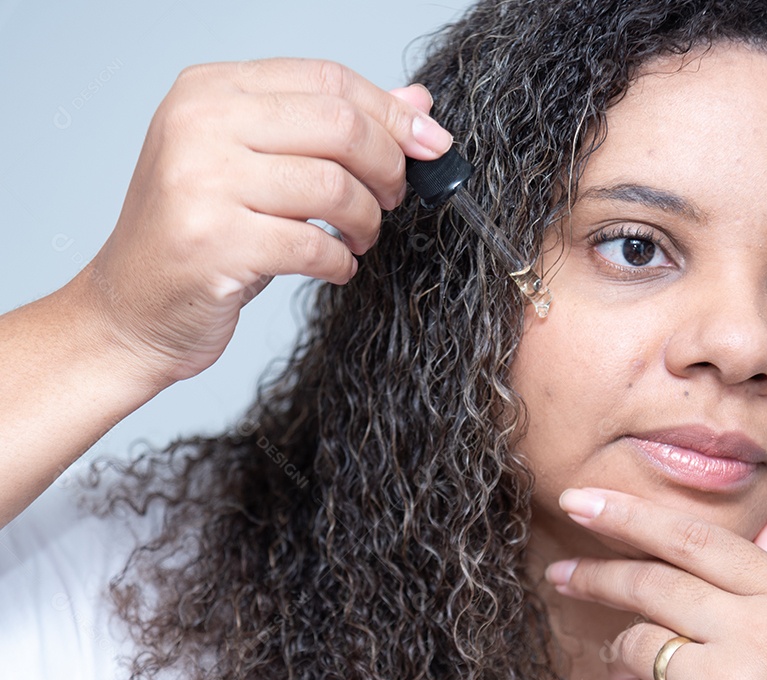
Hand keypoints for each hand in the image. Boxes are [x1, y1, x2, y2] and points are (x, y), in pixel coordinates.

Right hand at [76, 58, 451, 386]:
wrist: (131, 309)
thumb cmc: (200, 234)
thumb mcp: (260, 165)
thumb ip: (331, 127)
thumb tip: (419, 104)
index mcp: (210, 90)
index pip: (328, 80)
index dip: (392, 114)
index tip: (431, 146)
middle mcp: (199, 124)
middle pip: (340, 125)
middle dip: (388, 167)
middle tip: (394, 198)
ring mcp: (201, 182)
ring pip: (334, 186)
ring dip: (367, 221)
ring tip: (361, 238)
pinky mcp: (213, 242)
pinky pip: (314, 245)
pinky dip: (341, 261)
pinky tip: (336, 266)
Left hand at [544, 489, 766, 679]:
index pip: (696, 537)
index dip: (631, 514)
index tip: (583, 502)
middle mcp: (766, 631)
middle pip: (654, 582)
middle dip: (597, 575)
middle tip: (561, 574)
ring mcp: (734, 679)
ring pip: (641, 644)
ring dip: (625, 658)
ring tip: (631, 673)